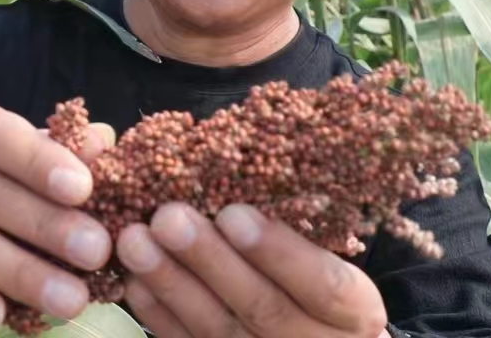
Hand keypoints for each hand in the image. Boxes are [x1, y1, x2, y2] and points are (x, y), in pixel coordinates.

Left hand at [117, 202, 390, 336]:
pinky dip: (159, 315)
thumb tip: (244, 169)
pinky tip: (135, 281)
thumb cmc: (322, 291)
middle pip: (262, 307)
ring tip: (135, 240)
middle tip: (167, 217)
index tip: (234, 212)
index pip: (324, 285)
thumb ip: (301, 229)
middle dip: (209, 259)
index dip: (279, 251)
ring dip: (172, 284)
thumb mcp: (332, 260)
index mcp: (355, 314)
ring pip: (218, 331)